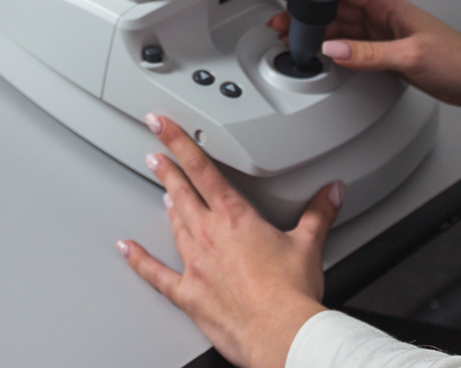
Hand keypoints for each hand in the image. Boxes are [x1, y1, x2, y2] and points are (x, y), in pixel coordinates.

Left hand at [120, 114, 335, 367]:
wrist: (279, 333)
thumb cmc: (291, 293)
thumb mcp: (309, 244)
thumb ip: (319, 213)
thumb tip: (332, 192)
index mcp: (236, 217)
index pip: (203, 168)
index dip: (179, 142)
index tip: (162, 126)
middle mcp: (210, 236)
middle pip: (182, 193)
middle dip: (167, 171)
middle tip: (153, 154)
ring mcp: (195, 265)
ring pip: (175, 225)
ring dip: (168, 206)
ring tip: (162, 193)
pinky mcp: (189, 294)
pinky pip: (157, 275)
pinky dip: (140, 261)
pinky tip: (128, 250)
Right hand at [268, 0, 460, 109]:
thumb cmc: (458, 58)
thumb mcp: (409, 56)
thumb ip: (369, 53)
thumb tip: (334, 48)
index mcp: (388, 6)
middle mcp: (384, 18)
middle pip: (337, 9)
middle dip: (308, 14)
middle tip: (283, 23)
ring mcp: (384, 36)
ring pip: (342, 28)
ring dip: (318, 32)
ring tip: (293, 38)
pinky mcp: (387, 55)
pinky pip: (353, 47)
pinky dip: (334, 49)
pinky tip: (322, 55)